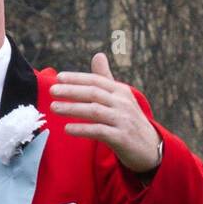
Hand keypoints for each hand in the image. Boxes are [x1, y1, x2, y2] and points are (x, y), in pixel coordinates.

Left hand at [50, 52, 161, 173]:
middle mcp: (123, 103)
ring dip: (72, 109)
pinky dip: (82, 129)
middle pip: (94, 94)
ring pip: (94, 111)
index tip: (59, 77)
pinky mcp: (122, 138)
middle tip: (52, 90)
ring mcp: (123, 121)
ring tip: (54, 107)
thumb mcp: (120, 98)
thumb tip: (97, 55)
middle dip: (71, 91)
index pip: (96, 81)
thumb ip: (105, 79)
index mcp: (121, 91)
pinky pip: (99, 131)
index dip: (77, 78)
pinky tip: (67, 128)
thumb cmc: (129, 120)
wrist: (150, 148)